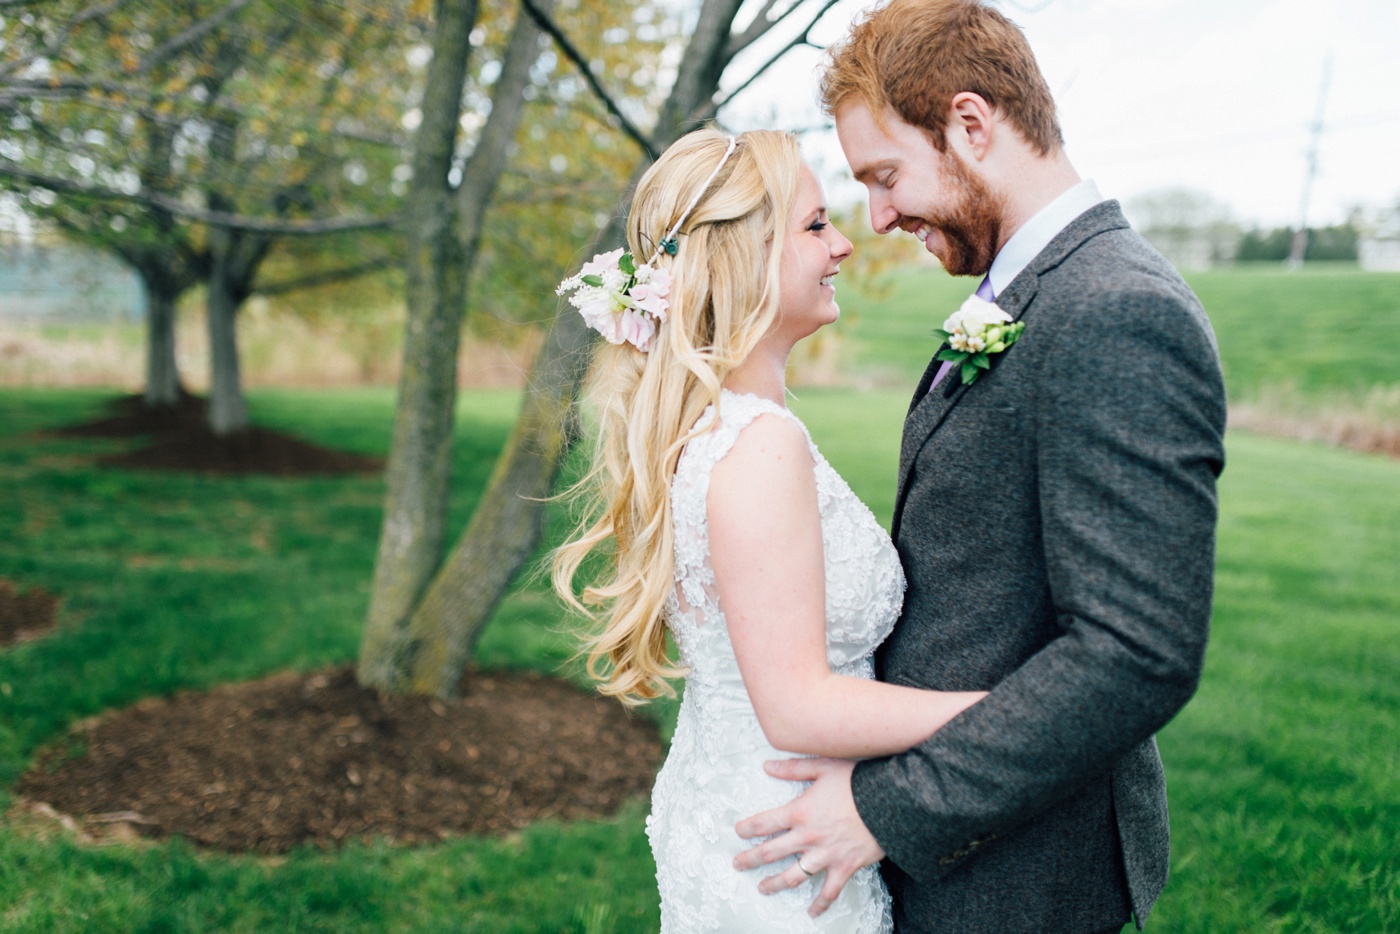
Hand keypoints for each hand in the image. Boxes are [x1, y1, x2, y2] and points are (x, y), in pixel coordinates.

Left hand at [732, 757, 885, 916]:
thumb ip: (793, 768)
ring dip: (774, 884)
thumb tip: (767, 766)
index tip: (738, 832)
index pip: (763, 823)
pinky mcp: (844, 867)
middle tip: (737, 864)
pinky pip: (829, 891)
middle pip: (770, 853)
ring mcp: (825, 855)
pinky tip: (811, 913)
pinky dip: (820, 905)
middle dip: (749, 859)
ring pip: (793, 876)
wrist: (891, 801)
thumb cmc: (858, 781)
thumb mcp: (824, 767)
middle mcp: (807, 837)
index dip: (746, 828)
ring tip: (762, 888)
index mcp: (799, 812)